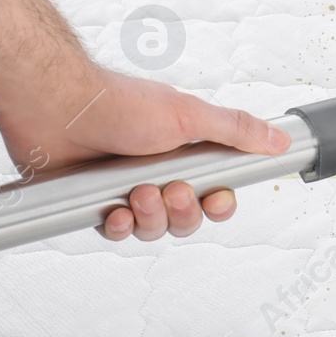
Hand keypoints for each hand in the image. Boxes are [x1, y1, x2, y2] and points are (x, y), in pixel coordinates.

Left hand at [0, 59, 289, 242]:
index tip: (215, 199)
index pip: (218, 193)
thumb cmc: (117, 104)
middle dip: (182, 211)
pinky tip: (114, 211)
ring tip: (136, 194)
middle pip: (189, 217)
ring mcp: (128, 189)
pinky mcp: (97, 203)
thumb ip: (237, 131)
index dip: (219, 204)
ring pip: (155, 229)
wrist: (56, 107)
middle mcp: (160, 173)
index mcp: (187, 153)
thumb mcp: (189, 116)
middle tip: (170, 190)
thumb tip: (280, 139)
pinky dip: (118, 226)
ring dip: (150, 216)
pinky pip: (119, 233)